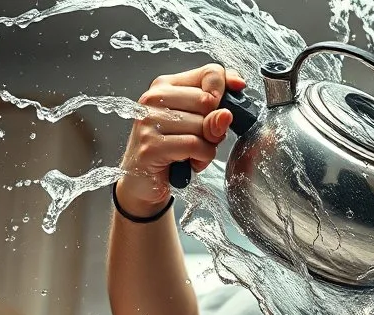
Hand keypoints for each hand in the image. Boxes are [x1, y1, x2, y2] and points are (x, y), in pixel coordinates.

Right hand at [115, 64, 245, 216]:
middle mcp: (153, 98)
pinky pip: (196, 145)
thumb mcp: (197, 123)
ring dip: (208, 146)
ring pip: (204, 125)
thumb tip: (231, 101)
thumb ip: (217, 107)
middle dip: (214, 126)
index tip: (226, 106)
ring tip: (191, 153)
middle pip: (209, 101)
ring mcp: (149, 121)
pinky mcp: (151, 145)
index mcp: (165, 85)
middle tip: (201, 138)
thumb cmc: (171, 150)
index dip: (226, 90)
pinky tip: (190, 162)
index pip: (210, 73)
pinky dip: (202, 158)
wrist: (142, 181)